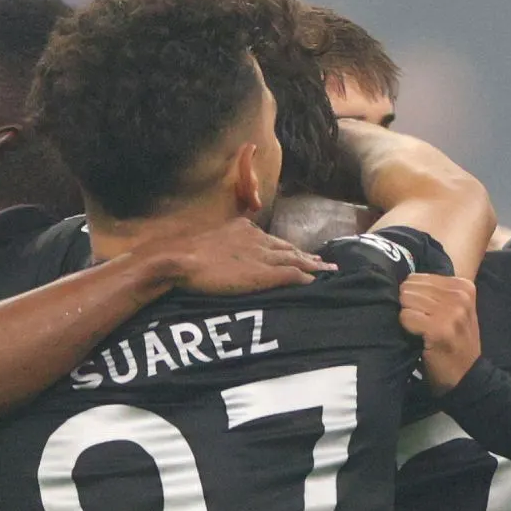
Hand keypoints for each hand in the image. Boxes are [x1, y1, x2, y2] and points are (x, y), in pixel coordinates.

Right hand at [160, 217, 333, 293]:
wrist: (182, 258)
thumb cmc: (188, 253)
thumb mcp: (210, 237)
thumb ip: (224, 239)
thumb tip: (229, 247)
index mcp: (244, 229)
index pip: (272, 240)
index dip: (288, 248)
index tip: (301, 252)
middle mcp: (257, 239)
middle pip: (288, 248)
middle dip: (306, 255)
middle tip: (324, 261)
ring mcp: (261, 256)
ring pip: (294, 258)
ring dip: (312, 264)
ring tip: (327, 269)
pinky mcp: (262, 273)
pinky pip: (290, 274)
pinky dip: (304, 276)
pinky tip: (314, 280)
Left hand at [399, 274, 481, 393]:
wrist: (467, 374)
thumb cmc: (456, 340)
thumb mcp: (456, 309)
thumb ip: (436, 292)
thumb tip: (403, 280)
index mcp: (464, 286)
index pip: (418, 277)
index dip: (414, 296)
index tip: (426, 313)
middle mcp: (460, 295)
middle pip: (410, 287)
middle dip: (409, 305)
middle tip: (421, 323)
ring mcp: (451, 312)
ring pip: (406, 300)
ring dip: (408, 317)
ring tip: (422, 330)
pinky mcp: (438, 328)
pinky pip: (406, 317)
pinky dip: (407, 328)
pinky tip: (420, 338)